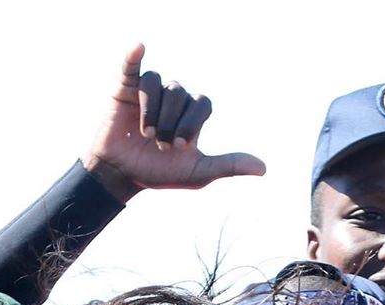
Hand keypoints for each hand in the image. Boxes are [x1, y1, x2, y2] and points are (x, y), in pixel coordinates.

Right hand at [82, 43, 264, 202]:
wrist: (121, 176)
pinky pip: (132, 67)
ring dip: (153, 112)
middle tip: (159, 145)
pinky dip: (133, 57)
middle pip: (179, 94)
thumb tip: (263, 169)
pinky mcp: (127, 89)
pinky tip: (138, 48)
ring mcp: (150, 91)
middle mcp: (174, 97)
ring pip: (158, 85)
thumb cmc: (158, 173)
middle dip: (170, 123)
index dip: (192, 122)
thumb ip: (227, 166)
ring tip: (146, 135)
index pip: (202, 103)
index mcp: (192, 113)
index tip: (180, 146)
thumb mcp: (196, 174)